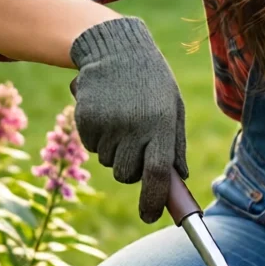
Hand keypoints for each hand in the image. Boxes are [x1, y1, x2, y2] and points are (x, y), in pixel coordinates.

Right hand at [69, 18, 186, 222]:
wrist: (115, 49)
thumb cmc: (152, 82)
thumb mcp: (172, 107)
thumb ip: (175, 145)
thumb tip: (179, 180)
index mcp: (161, 124)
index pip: (157, 174)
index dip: (153, 200)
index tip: (150, 216)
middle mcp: (134, 126)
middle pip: (128, 175)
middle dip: (132, 171)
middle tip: (136, 144)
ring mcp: (107, 123)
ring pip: (109, 162)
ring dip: (115, 151)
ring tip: (122, 118)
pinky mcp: (86, 119)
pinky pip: (92, 146)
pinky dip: (99, 138)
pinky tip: (106, 112)